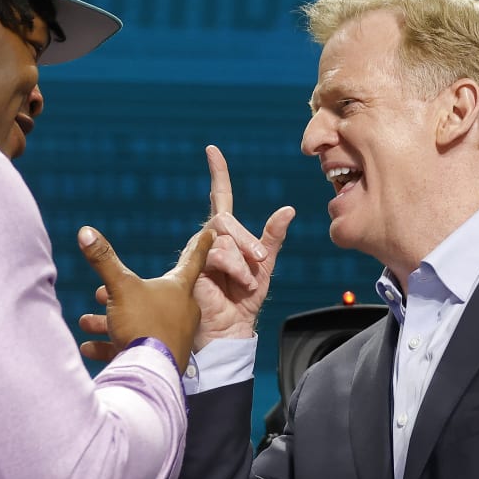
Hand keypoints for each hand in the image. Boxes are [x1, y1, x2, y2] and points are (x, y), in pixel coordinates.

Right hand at [76, 225, 213, 372]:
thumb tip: (85, 231)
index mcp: (179, 289)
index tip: (212, 232)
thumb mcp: (120, 287)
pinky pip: (135, 347)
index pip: (192, 259)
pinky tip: (89, 347)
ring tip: (87, 321)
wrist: (151, 373)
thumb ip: (104, 260)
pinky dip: (111, 346)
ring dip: (110, 321)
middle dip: (124, 294)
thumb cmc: (143, 324)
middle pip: (153, 294)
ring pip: (139, 322)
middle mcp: (181, 311)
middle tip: (100, 293)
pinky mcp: (161, 359)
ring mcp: (173, 336)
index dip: (200, 244)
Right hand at [193, 144, 294, 349]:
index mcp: (225, 235)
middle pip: (225, 219)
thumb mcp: (265, 266)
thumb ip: (273, 238)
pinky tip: (238, 285)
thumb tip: (288, 209)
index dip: (218, 174)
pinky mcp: (191, 267)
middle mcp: (207, 238)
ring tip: (247, 283)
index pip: (220, 197)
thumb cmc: (244, 300)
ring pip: (223, 237)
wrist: (232, 328)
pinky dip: (235, 269)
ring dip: (243, 262)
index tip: (212, 150)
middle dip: (248, 240)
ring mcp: (196, 252)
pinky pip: (217, 254)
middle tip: (261, 260)